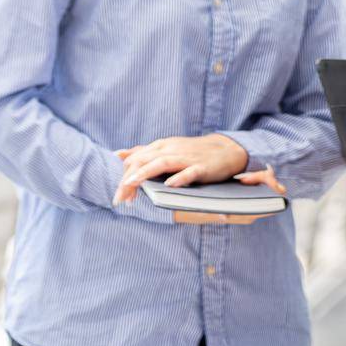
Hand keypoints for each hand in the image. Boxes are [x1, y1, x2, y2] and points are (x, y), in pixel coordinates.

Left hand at [112, 133, 275, 205]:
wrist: (227, 149)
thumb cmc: (193, 152)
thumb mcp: (166, 149)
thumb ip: (143, 152)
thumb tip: (118, 155)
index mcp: (161, 146)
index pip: (137, 159)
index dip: (124, 176)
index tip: (118, 195)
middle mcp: (172, 149)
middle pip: (145, 161)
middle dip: (129, 179)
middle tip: (119, 199)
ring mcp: (187, 158)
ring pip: (163, 163)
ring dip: (146, 173)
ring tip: (132, 184)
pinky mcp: (202, 167)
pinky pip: (190, 172)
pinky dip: (179, 178)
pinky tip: (170, 185)